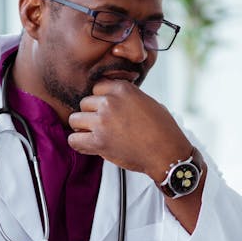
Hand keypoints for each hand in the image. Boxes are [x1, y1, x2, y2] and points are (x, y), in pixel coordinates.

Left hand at [68, 79, 191, 181]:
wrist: (167, 153)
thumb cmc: (163, 129)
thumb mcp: (147, 101)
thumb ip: (127, 97)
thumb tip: (113, 97)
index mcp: (122, 89)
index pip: (97, 87)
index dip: (101, 100)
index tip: (107, 110)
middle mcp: (110, 102)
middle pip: (84, 102)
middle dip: (91, 114)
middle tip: (103, 125)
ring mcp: (102, 121)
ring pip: (75, 119)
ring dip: (82, 127)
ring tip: (94, 135)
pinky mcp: (98, 142)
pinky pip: (74, 139)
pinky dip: (79, 143)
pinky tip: (89, 145)